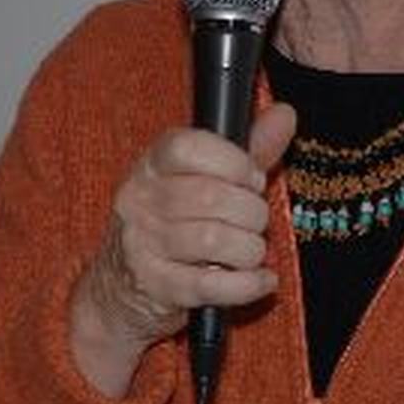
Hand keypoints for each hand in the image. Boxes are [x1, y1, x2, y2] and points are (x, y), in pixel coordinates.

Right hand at [69, 103, 295, 397]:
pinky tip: (261, 279)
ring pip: (213, 240)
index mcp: (151, 165)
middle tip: (256, 221)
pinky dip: (248, 284)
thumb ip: (248, 150)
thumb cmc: (174, 225)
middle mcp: (140, 201)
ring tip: (252, 250)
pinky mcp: (155, 287)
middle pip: (210, 196)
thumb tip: (284, 114)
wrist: (119, 288)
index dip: (232, 161)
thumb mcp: (206, 181)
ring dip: (249, 248)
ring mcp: (143, 245)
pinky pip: (213, 285)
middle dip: (251, 211)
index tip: (252, 178)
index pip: (187, 147)